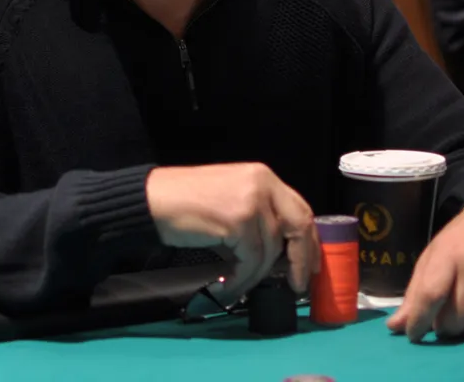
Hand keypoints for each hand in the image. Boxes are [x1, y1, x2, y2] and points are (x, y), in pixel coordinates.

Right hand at [146, 163, 319, 305]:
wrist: (152, 200)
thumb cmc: (185, 201)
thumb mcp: (230, 198)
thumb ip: (257, 216)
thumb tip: (280, 252)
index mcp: (262, 176)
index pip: (300, 209)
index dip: (309, 240)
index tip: (310, 264)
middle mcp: (262, 184)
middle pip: (298, 225)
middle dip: (302, 258)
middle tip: (299, 283)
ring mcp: (251, 201)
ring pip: (270, 250)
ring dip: (257, 275)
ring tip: (241, 286)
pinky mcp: (237, 221)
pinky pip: (250, 260)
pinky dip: (242, 279)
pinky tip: (231, 285)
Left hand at [386, 201, 463, 341]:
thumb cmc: (462, 239)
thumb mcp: (433, 255)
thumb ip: (415, 292)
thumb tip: (394, 326)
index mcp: (448, 255)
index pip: (431, 295)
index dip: (418, 321)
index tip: (413, 334)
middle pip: (454, 319)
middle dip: (443, 327)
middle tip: (442, 319)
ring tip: (462, 318)